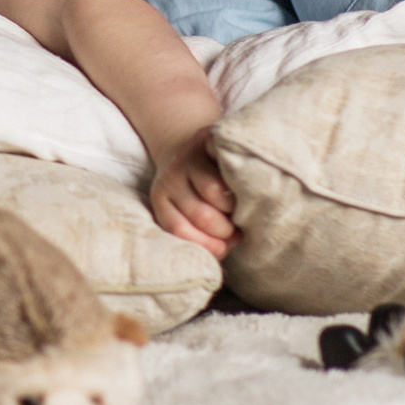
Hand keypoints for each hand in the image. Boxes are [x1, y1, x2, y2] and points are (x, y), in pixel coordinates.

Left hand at [149, 125, 236, 259]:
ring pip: (214, 192)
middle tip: (236, 229)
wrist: (195, 147)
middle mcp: (169, 178)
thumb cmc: (199, 193)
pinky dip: (238, 180)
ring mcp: (187, 157)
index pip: (179, 230)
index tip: (225, 249)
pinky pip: (226, 166)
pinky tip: (243, 186)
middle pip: (201, 214)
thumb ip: (202, 236)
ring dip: (234, 206)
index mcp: (161, 201)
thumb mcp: (191, 214)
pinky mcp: (205, 139)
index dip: (207, 245)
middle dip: (225, 229)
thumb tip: (215, 264)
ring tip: (240, 208)